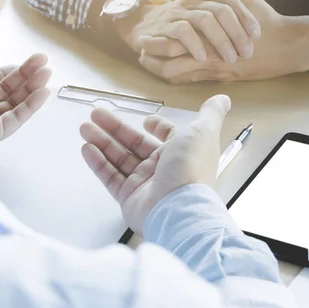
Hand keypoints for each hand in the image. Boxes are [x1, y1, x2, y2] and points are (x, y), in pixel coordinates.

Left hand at [0, 54, 51, 160]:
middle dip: (27, 75)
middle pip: (7, 90)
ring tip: (48, 72)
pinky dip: (31, 106)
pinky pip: (16, 119)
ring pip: (15, 103)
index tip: (29, 61)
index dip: (11, 70)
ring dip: (33, 87)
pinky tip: (43, 91)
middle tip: (43, 61)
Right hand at [80, 95, 230, 233]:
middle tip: (95, 114)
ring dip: (102, 141)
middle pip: (135, 144)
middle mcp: (163, 168)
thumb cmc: (190, 168)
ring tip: (84, 127)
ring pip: (119, 158)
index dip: (157, 127)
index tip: (145, 119)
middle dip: (115, 128)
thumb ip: (210, 114)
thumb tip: (223, 98)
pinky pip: (110, 177)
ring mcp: (144, 184)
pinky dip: (98, 163)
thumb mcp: (203, 132)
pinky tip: (87, 148)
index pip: (166, 137)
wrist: (178, 208)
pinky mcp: (129, 198)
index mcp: (180, 152)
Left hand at [138, 0, 308, 82]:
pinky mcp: (222, 78)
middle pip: (171, 68)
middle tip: (142, 54)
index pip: (173, 46)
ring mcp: (215, 71)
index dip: (154, 46)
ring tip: (151, 62)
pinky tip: (172, 67)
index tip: (143, 40)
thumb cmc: (265, 18)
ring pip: (180, 78)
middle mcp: (210, 58)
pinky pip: (193, 81)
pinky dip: (179, 76)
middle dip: (152, 64)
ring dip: (163, 71)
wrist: (288, 48)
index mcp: (210, 37)